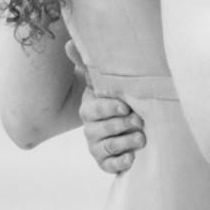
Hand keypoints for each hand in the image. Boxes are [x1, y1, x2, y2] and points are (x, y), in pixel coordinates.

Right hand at [66, 40, 146, 173]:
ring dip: (126, 142)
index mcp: (89, 108)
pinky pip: (110, 166)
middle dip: (122, 125)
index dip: (109, 108)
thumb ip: (86, 63)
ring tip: (142, 138)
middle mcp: (90, 129)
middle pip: (102, 130)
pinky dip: (121, 163)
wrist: (125, 123)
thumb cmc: (114, 98)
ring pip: (108, 147)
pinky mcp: (105, 163)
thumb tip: (68, 42)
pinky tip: (132, 158)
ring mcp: (97, 147)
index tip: (125, 106)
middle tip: (140, 121)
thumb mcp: (102, 81)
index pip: (95, 109)